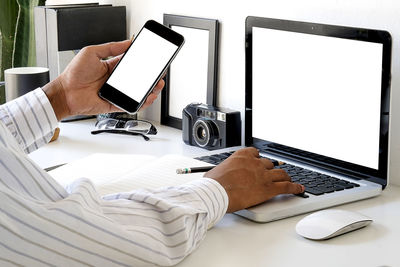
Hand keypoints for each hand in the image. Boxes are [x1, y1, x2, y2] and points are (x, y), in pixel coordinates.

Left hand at [43, 40, 164, 120]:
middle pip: (138, 79)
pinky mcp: (115, 104)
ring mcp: (116, 93)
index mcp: (111, 67)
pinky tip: (148, 97)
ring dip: (150, 89)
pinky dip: (142, 102)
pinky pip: (131, 104)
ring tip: (157, 84)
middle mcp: (115, 81)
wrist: (65, 92)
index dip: (142, 62)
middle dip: (150, 77)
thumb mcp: (91, 52)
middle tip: (159, 73)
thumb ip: (110, 48)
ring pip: (138, 93)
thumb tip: (126, 43)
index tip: (152, 59)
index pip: (131, 64)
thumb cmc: (74, 73)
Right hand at [204, 147, 304, 212]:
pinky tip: (299, 189)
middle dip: (270, 170)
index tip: (259, 162)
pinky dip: (295, 187)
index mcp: (242, 156)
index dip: (258, 159)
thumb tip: (221, 175)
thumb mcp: (217, 170)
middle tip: (272, 175)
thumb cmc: (214, 183)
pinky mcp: (269, 189)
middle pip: (269, 164)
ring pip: (281, 173)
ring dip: (285, 176)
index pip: (255, 153)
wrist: (217, 192)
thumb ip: (225, 170)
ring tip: (288, 179)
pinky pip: (286, 186)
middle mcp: (255, 163)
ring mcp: (264, 175)